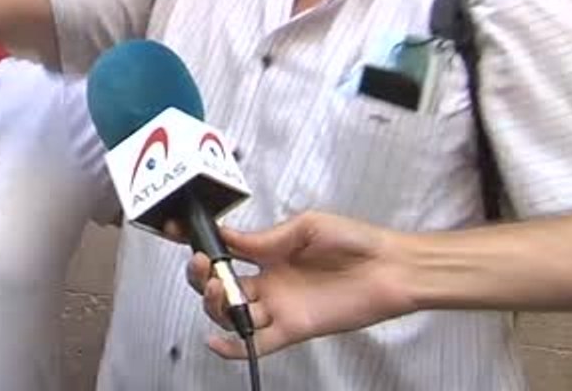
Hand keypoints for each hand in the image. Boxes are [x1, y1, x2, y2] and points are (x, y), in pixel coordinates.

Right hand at [185, 212, 416, 358]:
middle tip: (203, 267)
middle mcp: (270, 281)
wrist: (391, 268)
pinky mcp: (292, 329)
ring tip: (216, 289)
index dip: (201, 244)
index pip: (226, 250)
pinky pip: (255, 343)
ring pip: (232, 314)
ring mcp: (279, 307)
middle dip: (202, 276)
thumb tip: (232, 238)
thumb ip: (267, 236)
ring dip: (215, 304)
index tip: (179, 234)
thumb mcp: (308, 225)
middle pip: (220, 286)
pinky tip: (216, 340)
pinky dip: (232, 347)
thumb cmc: (357, 242)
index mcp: (270, 253)